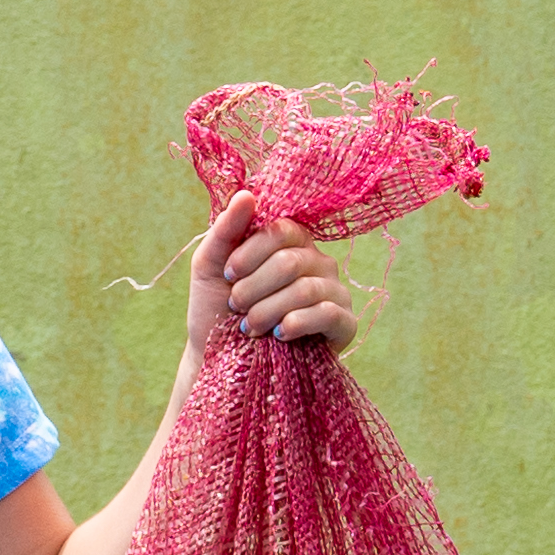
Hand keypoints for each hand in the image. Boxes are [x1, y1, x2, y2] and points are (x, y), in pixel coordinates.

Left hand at [183, 201, 362, 358]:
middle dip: (252, 288)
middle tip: (235, 306)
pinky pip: (329, 313)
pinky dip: (296, 323)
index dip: (251, 252)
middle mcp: (318, 263)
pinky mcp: (344, 324)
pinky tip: (278, 334)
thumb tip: (247, 194)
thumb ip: (225, 230)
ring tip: (248, 327)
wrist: (221, 360)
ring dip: (266, 311)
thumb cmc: (216, 309)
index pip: (282, 230)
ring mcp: (335, 292)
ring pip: (305, 290)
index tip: (228, 274)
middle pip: (291, 262)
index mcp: (291, 243)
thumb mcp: (210, 267)